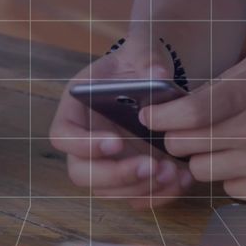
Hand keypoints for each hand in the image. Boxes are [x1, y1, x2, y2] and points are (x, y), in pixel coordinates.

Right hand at [49, 37, 193, 208]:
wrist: (155, 77)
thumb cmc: (139, 61)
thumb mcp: (142, 48)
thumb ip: (147, 57)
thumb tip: (158, 75)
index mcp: (75, 109)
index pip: (63, 135)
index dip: (83, 145)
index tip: (115, 143)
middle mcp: (85, 141)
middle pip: (82, 173)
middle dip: (116, 175)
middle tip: (151, 166)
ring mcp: (106, 163)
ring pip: (109, 192)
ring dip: (141, 189)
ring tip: (173, 172)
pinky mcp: (129, 176)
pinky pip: (137, 197)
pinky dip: (159, 195)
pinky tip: (182, 179)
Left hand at [142, 49, 245, 202]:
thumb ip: (221, 82)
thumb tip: (175, 102)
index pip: (189, 113)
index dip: (161, 118)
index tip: (149, 118)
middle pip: (186, 146)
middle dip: (180, 140)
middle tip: (189, 133)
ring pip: (202, 171)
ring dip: (206, 159)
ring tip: (226, 145)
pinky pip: (229, 189)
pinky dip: (232, 176)